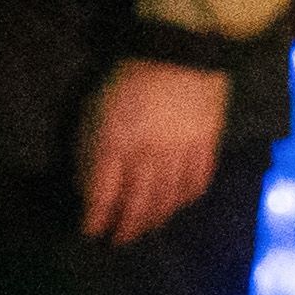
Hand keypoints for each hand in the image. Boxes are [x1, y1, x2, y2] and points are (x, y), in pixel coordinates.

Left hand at [78, 57, 232, 244]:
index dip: (95, 219)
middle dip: (125, 229)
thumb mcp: (92, 113)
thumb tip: (87, 186)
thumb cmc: (126, 81)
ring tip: (146, 227)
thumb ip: (89, 151)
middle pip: (137, 207)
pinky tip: (177, 203)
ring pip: (167, 201)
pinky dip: (185, 199)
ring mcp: (179, 153)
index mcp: (113, 145)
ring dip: (155, 220)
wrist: (177, 53)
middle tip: (118, 241)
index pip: (101, 197)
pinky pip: (197, 183)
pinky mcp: (206, 146)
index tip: (90, 231)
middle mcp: (146, 156)